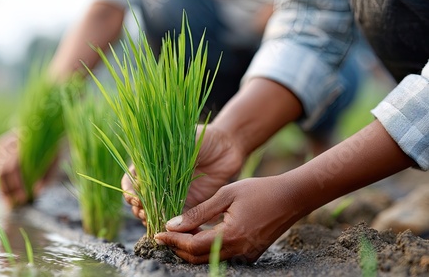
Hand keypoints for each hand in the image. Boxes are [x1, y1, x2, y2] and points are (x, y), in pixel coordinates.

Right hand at [0, 130, 54, 206]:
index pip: (13, 167)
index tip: (23, 198)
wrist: (49, 130)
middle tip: (16, 203)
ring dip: (3, 188)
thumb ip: (47, 176)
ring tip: (12, 201)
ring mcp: (3, 143)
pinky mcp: (0, 146)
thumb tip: (35, 192)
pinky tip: (9, 193)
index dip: (16, 185)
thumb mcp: (55, 162)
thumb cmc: (54, 149)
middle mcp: (10, 141)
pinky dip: (2, 182)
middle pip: (1, 170)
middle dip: (8, 190)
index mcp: (25, 143)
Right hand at [121, 125, 244, 223]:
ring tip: (152, 221)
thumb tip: (147, 171)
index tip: (134, 196)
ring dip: (150, 218)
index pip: (132, 179)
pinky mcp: (188, 204)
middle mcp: (159, 180)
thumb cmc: (204, 137)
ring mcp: (172, 193)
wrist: (229, 145)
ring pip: (154, 211)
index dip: (130, 190)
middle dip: (138, 208)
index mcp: (152, 163)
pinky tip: (167, 228)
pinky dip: (169, 225)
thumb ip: (165, 155)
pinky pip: (175, 218)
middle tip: (143, 211)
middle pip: (140, 199)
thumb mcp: (182, 141)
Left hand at [154, 176, 303, 263]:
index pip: (192, 247)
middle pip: (198, 258)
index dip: (172, 241)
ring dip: (191, 248)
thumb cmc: (260, 190)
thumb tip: (172, 224)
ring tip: (179, 231)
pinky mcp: (251, 253)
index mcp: (231, 235)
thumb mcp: (226, 195)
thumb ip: (199, 212)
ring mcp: (246, 255)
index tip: (156, 233)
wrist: (293, 197)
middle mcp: (238, 251)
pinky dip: (207, 247)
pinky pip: (223, 255)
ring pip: (210, 258)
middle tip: (164, 234)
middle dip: (178, 248)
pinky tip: (200, 232)